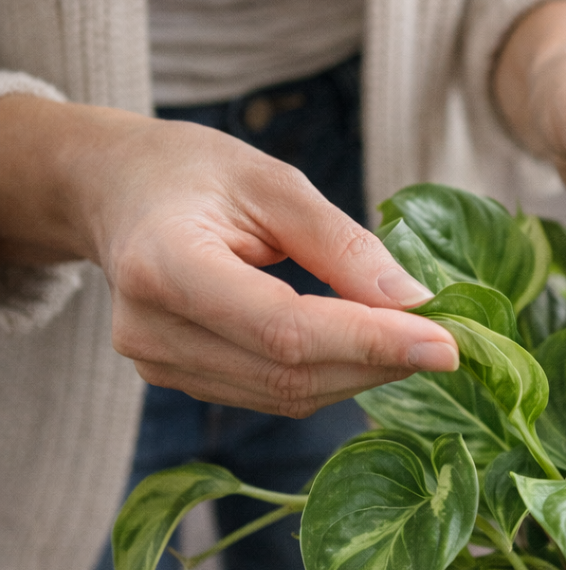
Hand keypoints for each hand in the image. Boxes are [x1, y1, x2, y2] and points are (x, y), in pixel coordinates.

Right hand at [0, 96, 457, 415]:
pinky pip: (272, 395)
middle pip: (291, 374)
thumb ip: (343, 245)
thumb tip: (416, 303)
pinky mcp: (178, 380)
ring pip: (287, 396)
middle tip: (445, 342)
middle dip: (379, 363)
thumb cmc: (193, 172)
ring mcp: (159, 364)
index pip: (286, 329)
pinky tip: (363, 350)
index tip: (446, 344)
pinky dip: (330, 377)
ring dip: (361, 375)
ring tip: (410, 342)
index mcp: (165, 265)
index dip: (371, 343)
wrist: (115, 192)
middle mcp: (152, 330)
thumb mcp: (273, 181)